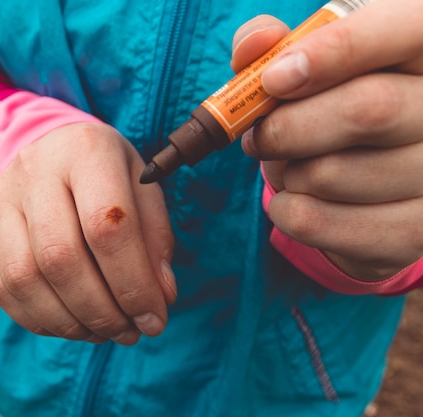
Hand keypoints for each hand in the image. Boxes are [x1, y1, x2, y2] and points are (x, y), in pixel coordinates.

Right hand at [0, 123, 175, 344]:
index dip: (133, 283)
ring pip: (25, 279)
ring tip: (103, 332)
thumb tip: (159, 297)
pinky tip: (72, 324)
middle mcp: (36, 172)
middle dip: (100, 310)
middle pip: (60, 257)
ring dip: (69, 322)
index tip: (155, 318)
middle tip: (129, 331)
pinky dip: (40, 320)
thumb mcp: (144, 188)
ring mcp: (2, 201)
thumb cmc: (106, 171)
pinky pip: (3, 289)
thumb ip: (156, 240)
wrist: (49, 145)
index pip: (107, 226)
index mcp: (86, 151)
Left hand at [233, 0, 422, 280]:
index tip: (274, 79)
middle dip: (287, 127)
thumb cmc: (329, 104)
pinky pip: (325, 225)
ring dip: (287, 173)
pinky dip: (288, 211)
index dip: (334, 52)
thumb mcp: (307, 62)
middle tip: (258, 136)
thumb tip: (252, 46)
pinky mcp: (415, 231)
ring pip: (334, 175)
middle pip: (367, 111)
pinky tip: (293, 199)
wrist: (362, 174)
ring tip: (288, 166)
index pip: (403, 33)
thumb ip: (276, 45)